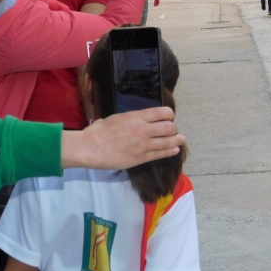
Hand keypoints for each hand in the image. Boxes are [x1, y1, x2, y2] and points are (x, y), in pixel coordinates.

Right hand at [61, 107, 184, 169]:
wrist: (90, 148)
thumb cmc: (98, 131)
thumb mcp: (117, 118)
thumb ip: (131, 118)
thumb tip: (138, 119)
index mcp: (136, 117)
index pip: (162, 113)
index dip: (169, 114)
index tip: (169, 117)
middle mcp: (143, 129)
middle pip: (169, 127)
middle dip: (173, 128)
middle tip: (173, 130)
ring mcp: (143, 145)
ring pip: (168, 141)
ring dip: (176, 140)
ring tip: (180, 139)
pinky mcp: (141, 158)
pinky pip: (160, 154)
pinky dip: (170, 151)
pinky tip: (175, 150)